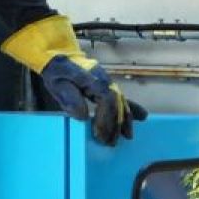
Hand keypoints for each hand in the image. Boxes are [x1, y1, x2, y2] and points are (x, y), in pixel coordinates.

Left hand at [1, 15, 147, 145]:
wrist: (58, 55)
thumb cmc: (57, 70)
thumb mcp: (58, 84)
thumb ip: (70, 99)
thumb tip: (84, 117)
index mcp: (94, 80)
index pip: (106, 102)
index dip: (105, 120)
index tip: (100, 135)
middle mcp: (106, 81)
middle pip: (117, 105)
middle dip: (115, 125)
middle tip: (111, 143)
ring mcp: (108, 83)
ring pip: (122, 103)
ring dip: (125, 121)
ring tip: (127, 136)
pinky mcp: (108, 86)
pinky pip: (122, 98)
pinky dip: (131, 109)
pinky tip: (141, 118)